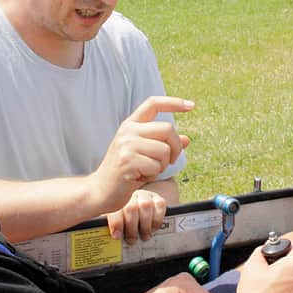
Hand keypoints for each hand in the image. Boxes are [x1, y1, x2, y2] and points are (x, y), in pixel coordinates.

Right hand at [90, 96, 191, 214]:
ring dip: (163, 165)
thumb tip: (187, 139)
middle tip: (170, 161)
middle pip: (167, 129)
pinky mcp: (128, 161)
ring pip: (164, 150)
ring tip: (148, 171)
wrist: (101, 190)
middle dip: (176, 148)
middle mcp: (128, 130)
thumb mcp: (144, 153)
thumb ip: (163, 144)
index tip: (191, 105)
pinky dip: (153, 175)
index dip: (173, 102)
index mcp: (131, 124)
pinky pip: (156, 166)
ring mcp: (126, 145)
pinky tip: (140, 178)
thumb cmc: (125, 172)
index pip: (153, 104)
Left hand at [107, 188, 166, 243]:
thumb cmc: (127, 222)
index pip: (115, 209)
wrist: (143, 213)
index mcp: (116, 201)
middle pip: (131, 208)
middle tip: (132, 240)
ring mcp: (144, 196)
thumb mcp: (118, 224)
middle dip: (132, 227)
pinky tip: (153, 228)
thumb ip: (115, 229)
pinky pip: (160, 206)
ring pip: (146, 206)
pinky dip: (157, 220)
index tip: (117, 236)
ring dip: (145, 225)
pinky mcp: (157, 199)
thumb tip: (115, 238)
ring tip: (144, 236)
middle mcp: (130, 196)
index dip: (116, 223)